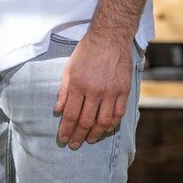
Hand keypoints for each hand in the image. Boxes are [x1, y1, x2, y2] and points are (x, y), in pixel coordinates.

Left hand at [54, 32, 134, 147]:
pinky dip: (112, 124)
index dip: (66, 129)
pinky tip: (105, 130)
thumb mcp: (68, 68)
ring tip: (89, 140)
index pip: (71, 114)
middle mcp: (95, 90)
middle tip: (74, 145)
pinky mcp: (124, 90)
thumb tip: (58, 110)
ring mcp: (111, 92)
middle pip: (86, 121)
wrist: (110, 38)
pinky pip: (118, 113)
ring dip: (95, 134)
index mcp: (78, 84)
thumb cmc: (86, 52)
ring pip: (103, 121)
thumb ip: (64, 91)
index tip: (63, 139)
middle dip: (78, 135)